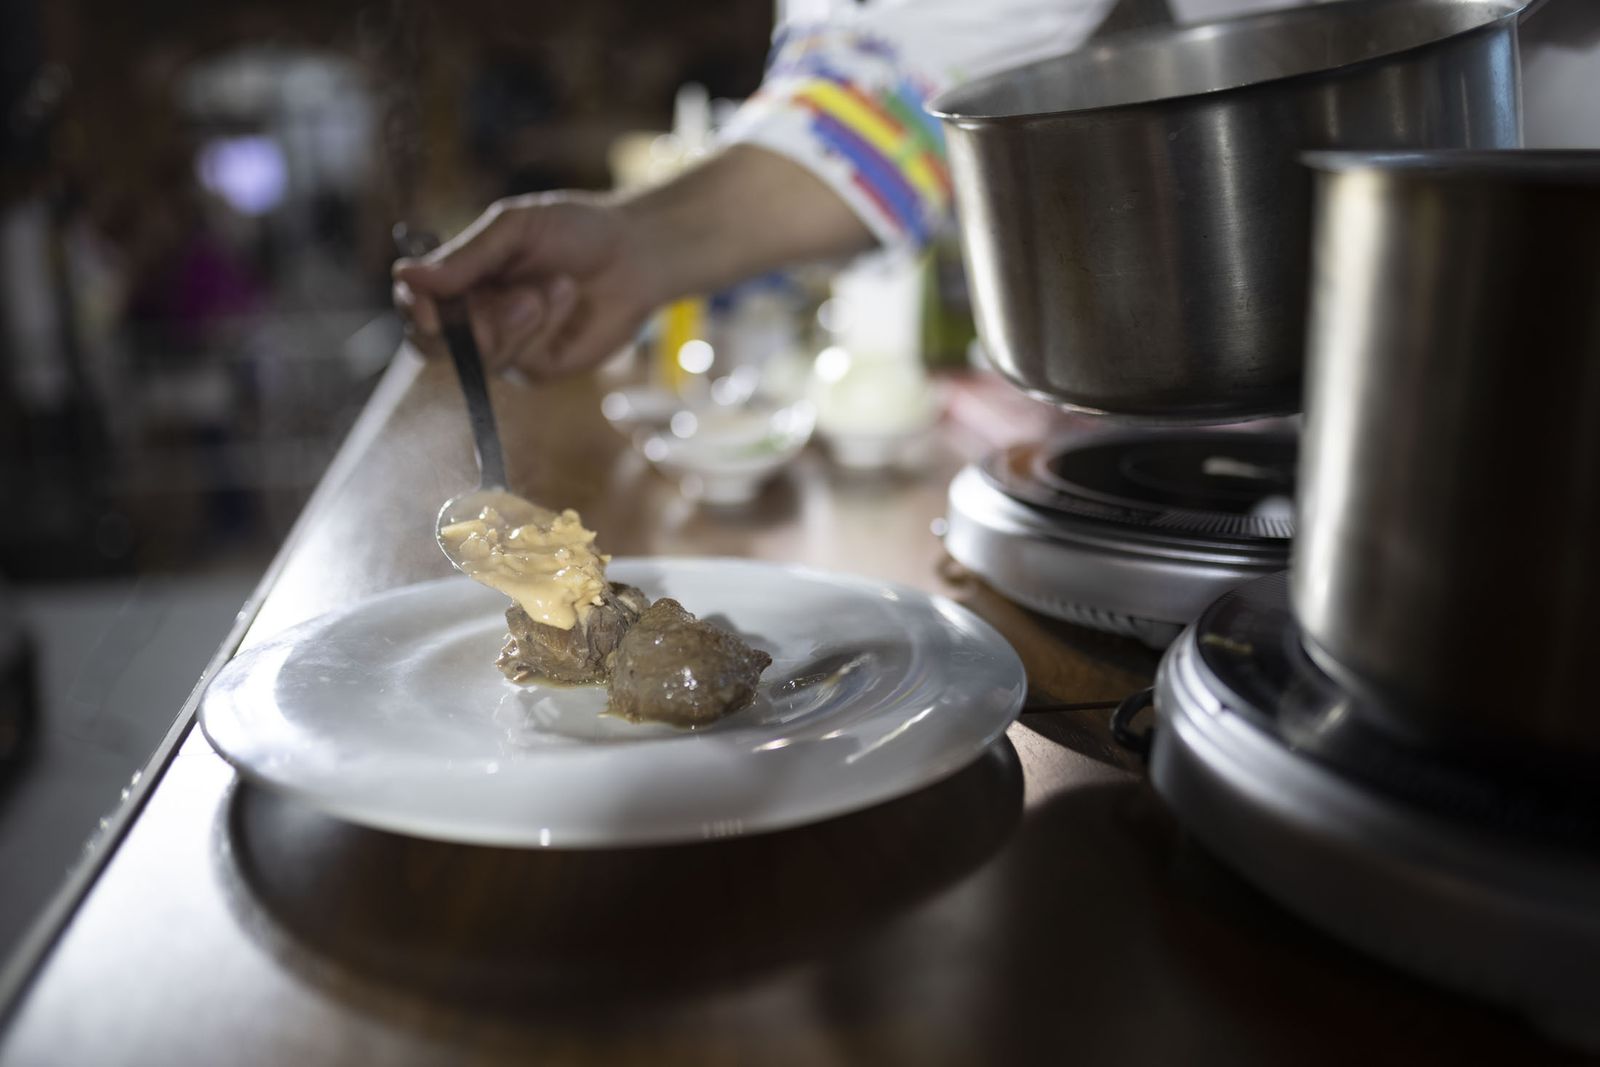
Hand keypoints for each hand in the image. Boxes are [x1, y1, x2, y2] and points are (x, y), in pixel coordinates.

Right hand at [392, 193, 661, 380]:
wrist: (635, 255)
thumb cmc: (575, 231)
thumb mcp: (515, 230)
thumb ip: (464, 258)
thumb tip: (404, 275)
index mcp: (459, 279)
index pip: (416, 304)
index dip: (415, 309)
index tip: (427, 308)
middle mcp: (473, 317)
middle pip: (434, 345)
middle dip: (467, 324)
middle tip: (509, 297)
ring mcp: (504, 346)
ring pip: (482, 355)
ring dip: (518, 319)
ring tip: (558, 285)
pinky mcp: (537, 368)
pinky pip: (523, 360)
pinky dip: (546, 324)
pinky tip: (568, 298)